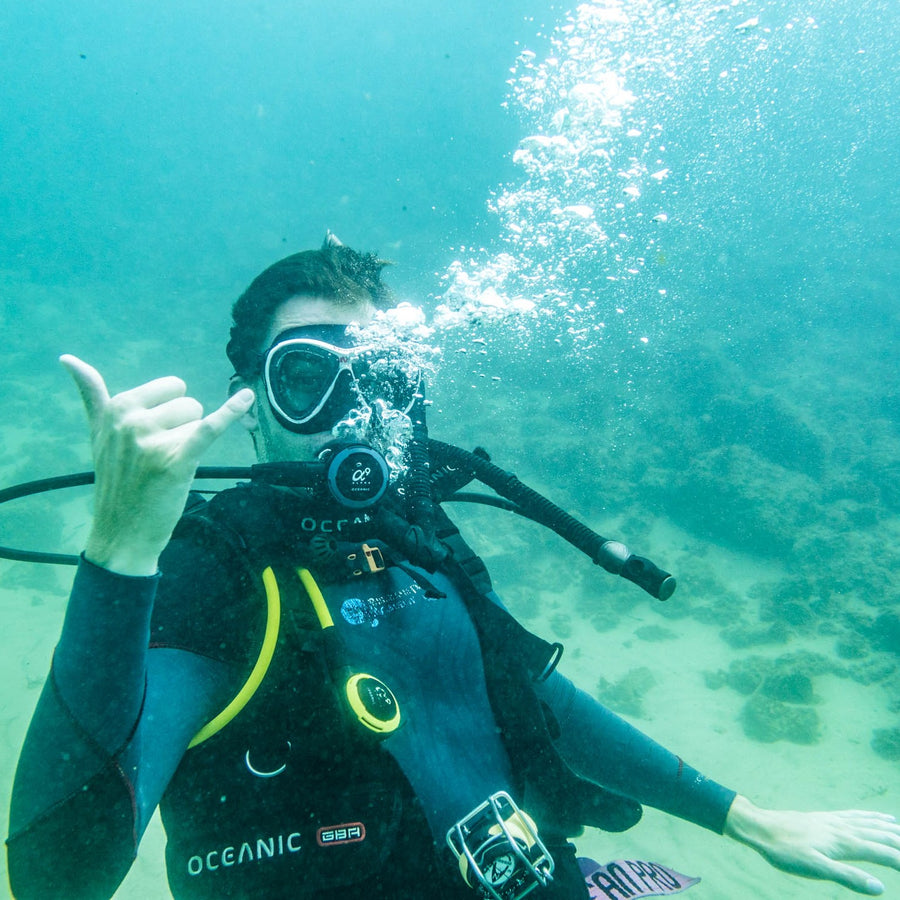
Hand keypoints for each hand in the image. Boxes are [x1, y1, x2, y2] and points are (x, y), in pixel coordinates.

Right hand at [61, 355, 253, 575]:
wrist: (121, 532)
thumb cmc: (116, 480)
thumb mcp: (97, 434)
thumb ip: (91, 395)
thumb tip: (67, 358)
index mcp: (117, 408)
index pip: (171, 387)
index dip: (170, 412)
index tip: (151, 436)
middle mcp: (132, 420)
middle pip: (188, 403)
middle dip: (183, 427)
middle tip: (160, 455)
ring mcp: (152, 440)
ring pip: (199, 420)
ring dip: (191, 443)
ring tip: (168, 465)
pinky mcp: (175, 460)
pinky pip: (209, 428)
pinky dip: (231, 412)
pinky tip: (247, 397)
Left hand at [724, 794, 899, 894]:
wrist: (761, 827)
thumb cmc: (785, 852)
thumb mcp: (815, 869)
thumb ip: (847, 876)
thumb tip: (879, 887)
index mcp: (845, 843)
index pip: (883, 853)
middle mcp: (844, 829)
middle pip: (881, 836)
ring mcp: (835, 821)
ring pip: (872, 824)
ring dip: (892, 830)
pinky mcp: (826, 818)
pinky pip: (856, 815)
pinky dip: (873, 817)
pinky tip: (878, 818)